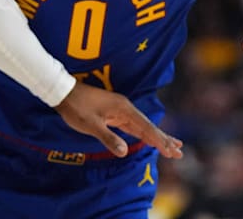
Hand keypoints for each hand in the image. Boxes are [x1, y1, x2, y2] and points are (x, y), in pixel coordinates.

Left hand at [54, 82, 182, 158]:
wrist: (63, 91)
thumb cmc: (76, 108)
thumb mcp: (91, 125)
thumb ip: (108, 138)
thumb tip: (125, 152)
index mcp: (123, 109)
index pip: (146, 128)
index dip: (159, 140)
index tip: (172, 151)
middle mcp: (125, 108)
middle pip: (148, 126)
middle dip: (163, 139)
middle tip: (179, 152)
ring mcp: (120, 109)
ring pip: (142, 125)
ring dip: (156, 136)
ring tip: (172, 146)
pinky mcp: (114, 112)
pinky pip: (133, 125)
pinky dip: (144, 132)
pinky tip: (149, 138)